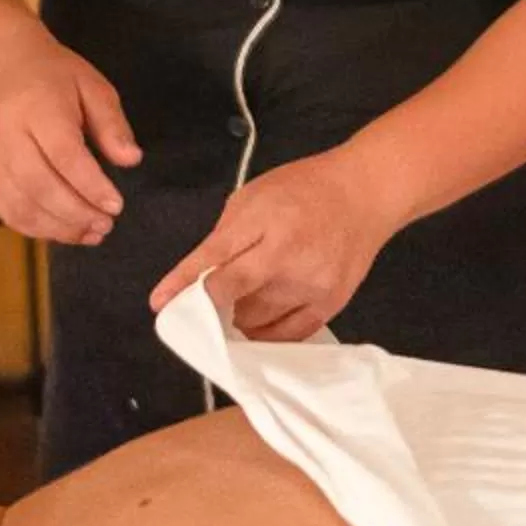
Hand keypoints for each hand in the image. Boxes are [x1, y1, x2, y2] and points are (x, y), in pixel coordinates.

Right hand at [0, 23, 138, 244]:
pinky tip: (66, 231)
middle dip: (76, 213)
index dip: (91, 185)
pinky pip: (7, 211)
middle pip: (38, 185)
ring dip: (58, 228)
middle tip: (107, 225)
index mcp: (38, 108)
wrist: (2, 68)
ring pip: (20, 204)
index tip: (117, 205)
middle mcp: (9, 136)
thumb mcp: (92, 86)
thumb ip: (111, 123)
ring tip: (93, 233)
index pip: (64, 154)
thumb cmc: (55, 77)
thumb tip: (131, 159)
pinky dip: (36, 229)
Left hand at [149, 148, 408, 342]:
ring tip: (229, 313)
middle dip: (209, 308)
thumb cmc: (303, 189)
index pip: (216, 263)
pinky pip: (287, 335)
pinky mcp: (330, 303)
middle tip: (198, 308)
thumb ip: (224, 237)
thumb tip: (196, 278)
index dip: (183, 286)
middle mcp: (289, 257)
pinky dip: (264, 336)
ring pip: (257, 322)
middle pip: (234, 301)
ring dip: (235, 322)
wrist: (366, 193)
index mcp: (266, 222)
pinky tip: (253, 328)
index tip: (160, 304)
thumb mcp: (252, 196)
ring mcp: (312, 285)